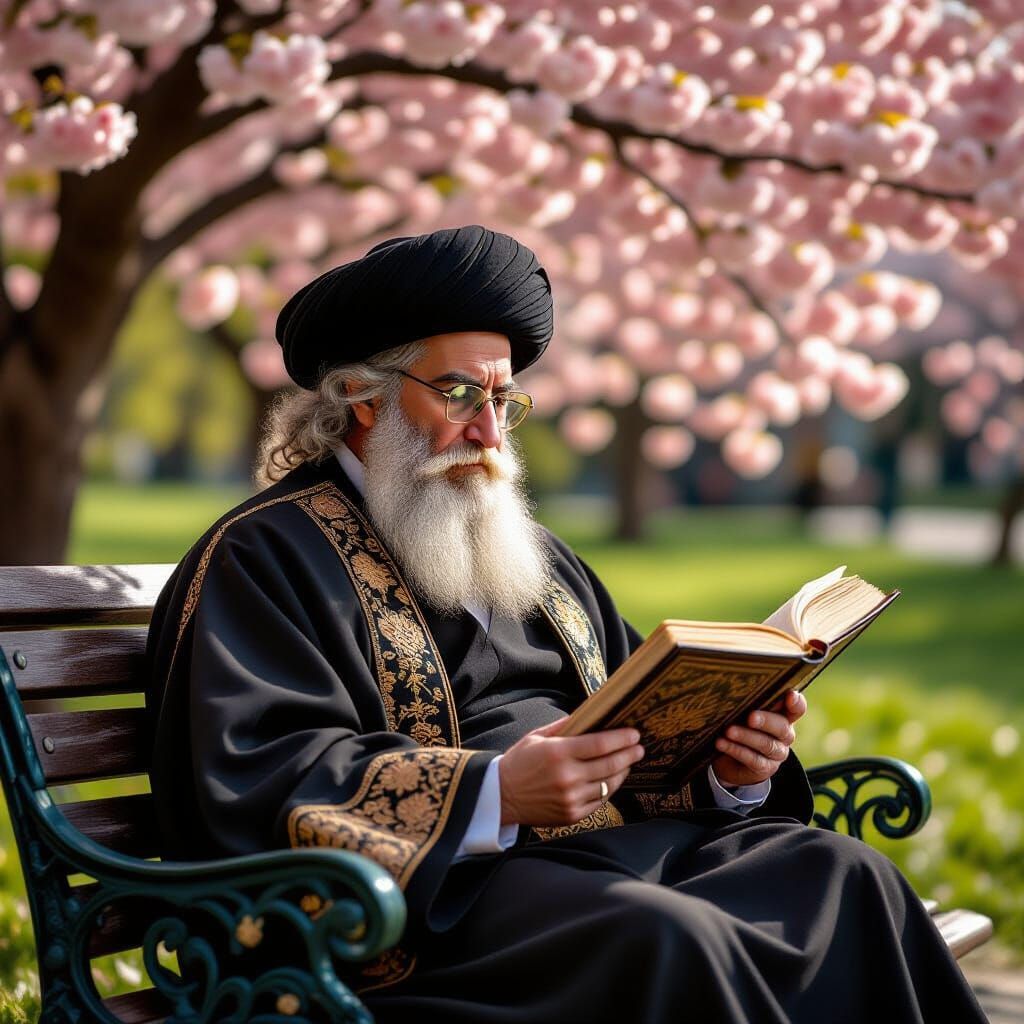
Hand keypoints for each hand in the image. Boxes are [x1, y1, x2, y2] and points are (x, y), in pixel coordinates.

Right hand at [499, 719, 644, 826]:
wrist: (500, 797)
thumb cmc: (519, 762)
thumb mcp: (536, 737)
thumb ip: (563, 726)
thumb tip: (588, 715)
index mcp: (558, 753)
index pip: (600, 744)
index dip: (621, 738)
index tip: (634, 733)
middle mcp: (567, 776)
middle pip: (610, 764)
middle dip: (629, 754)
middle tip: (640, 748)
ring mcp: (571, 798)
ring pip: (608, 784)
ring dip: (622, 772)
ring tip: (628, 762)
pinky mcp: (572, 815)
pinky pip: (599, 801)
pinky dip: (608, 789)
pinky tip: (611, 780)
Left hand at [711, 690, 806, 788]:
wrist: (730, 760)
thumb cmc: (739, 726)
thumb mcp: (744, 712)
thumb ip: (748, 702)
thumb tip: (736, 689)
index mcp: (783, 716)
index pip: (797, 708)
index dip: (797, 702)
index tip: (790, 695)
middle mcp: (785, 735)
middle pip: (782, 727)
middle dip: (766, 721)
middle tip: (750, 717)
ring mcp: (777, 753)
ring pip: (766, 744)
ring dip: (746, 736)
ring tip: (728, 731)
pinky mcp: (766, 768)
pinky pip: (753, 759)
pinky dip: (736, 750)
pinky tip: (721, 743)